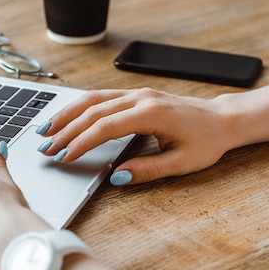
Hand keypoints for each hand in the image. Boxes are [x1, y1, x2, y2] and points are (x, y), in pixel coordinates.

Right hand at [37, 88, 231, 184]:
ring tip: (47, 130)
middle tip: (46, 148)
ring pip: (93, 99)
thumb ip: (148, 170)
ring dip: (67, 114)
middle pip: (93, 111)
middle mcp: (140, 98)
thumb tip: (117, 176)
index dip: (81, 142)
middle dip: (66, 130)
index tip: (64, 157)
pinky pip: (101, 97)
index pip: (105, 127)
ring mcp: (137, 93)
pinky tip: (67, 117)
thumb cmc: (206, 141)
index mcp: (151, 113)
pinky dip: (80, 107)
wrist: (222, 119)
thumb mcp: (182, 163)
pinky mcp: (135, 95)